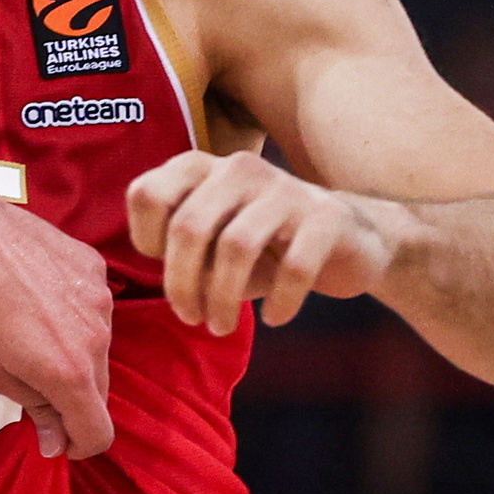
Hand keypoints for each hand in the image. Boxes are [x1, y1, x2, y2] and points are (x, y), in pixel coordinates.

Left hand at [0, 169, 115, 457]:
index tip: (55, 440)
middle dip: (72, 400)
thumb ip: (34, 408)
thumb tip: (58, 441)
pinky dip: (72, 315)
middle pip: (99, 389)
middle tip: (33, 388)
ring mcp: (99, 295)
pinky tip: (35, 300)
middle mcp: (97, 335)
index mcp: (70, 371)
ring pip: (98, 345)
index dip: (77, 445)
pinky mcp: (92, 263)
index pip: (98, 431)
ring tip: (29, 337)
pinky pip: (92, 305)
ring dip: (75, 355)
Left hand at [126, 149, 397, 333]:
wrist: (347, 241)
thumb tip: (157, 285)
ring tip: (220, 326)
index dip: (145, 241)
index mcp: (200, 167)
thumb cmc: (262, 248)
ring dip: (223, 298)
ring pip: (236, 247)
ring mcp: (285, 188)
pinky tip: (275, 318)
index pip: (147, 194)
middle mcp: (239, 167)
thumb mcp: (210, 242)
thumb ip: (175, 249)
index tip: (164, 272)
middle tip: (191, 318)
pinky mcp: (326, 216)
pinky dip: (280, 301)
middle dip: (182, 284)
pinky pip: (294, 266)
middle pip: (189, 227)